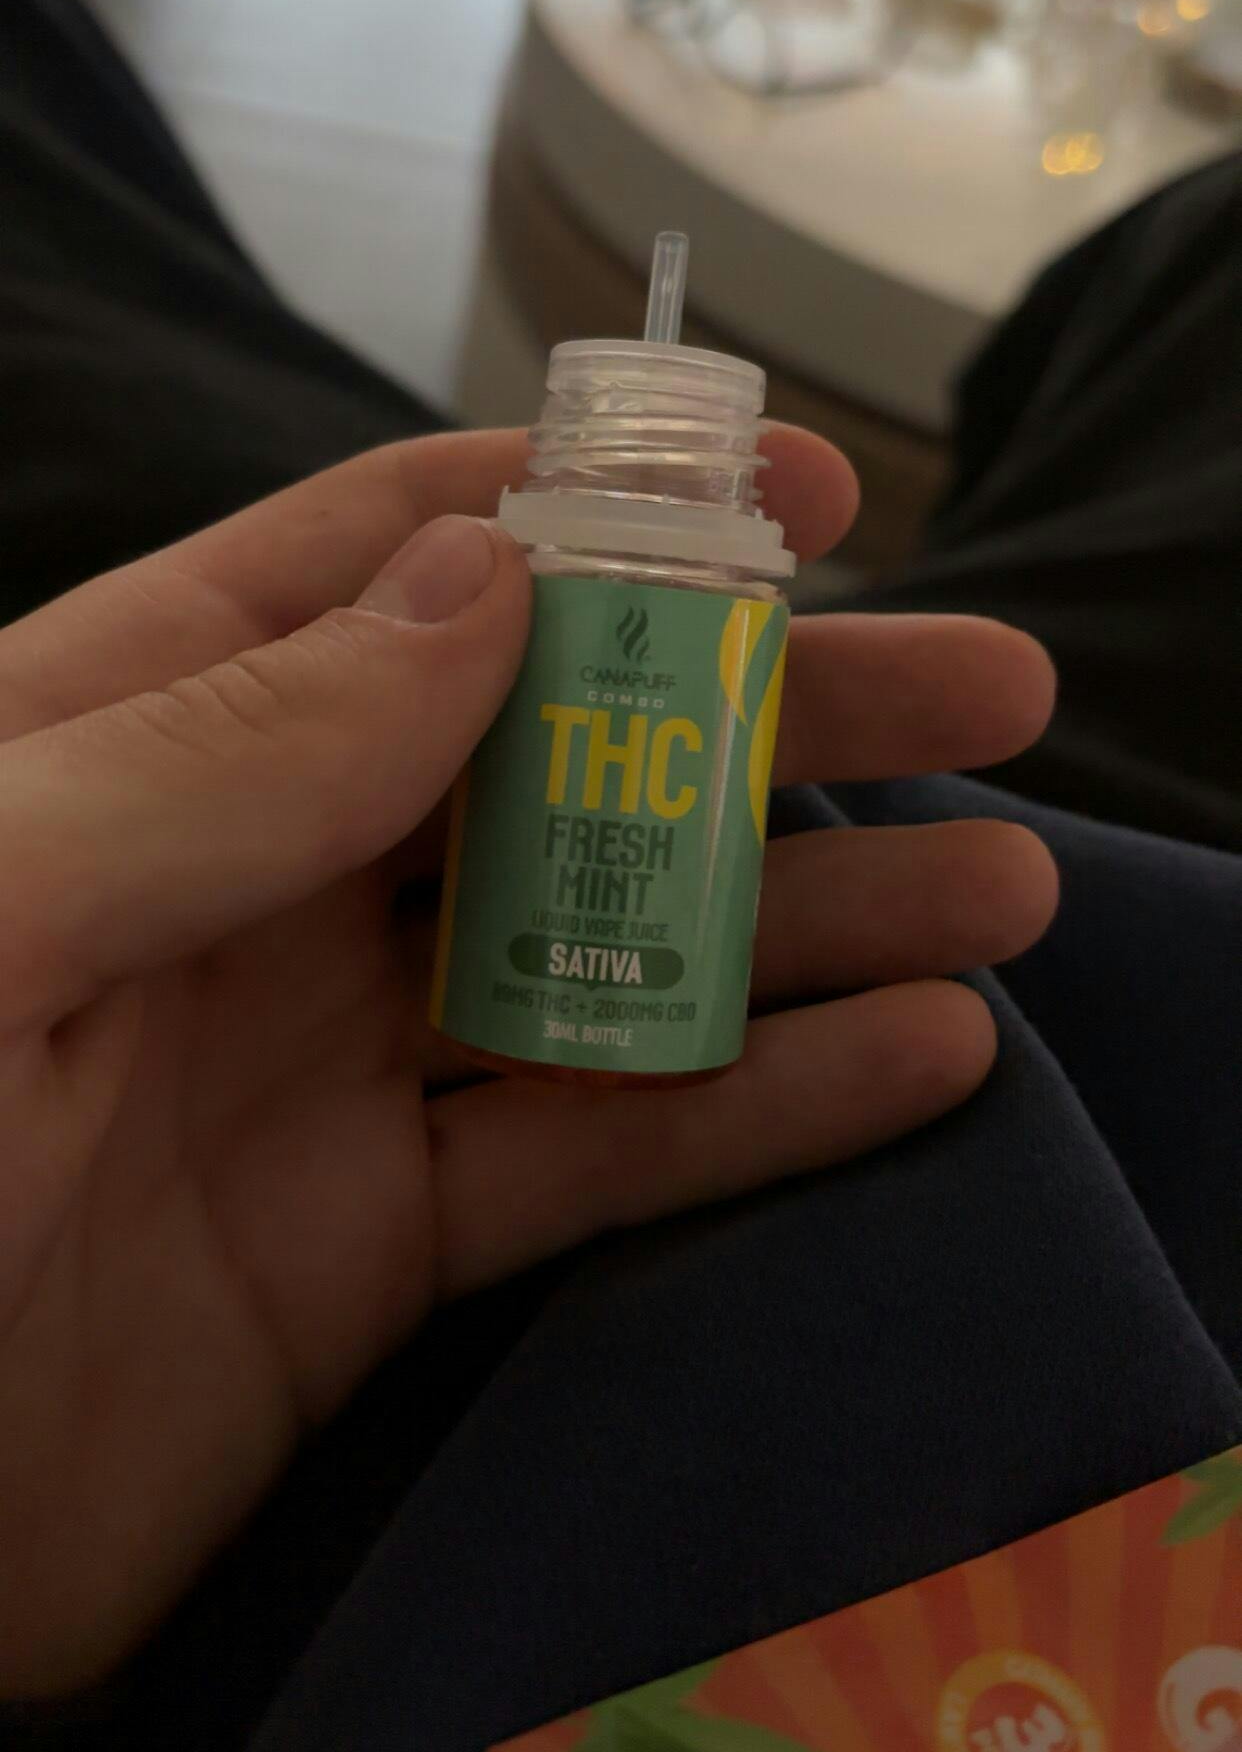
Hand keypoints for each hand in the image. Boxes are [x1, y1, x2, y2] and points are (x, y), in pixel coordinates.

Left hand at [0, 428, 1055, 1694]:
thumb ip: (226, 745)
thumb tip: (491, 583)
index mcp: (136, 735)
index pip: (397, 565)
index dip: (601, 513)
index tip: (797, 494)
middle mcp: (246, 877)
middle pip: (551, 752)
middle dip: (767, 710)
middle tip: (986, 685)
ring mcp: (315, 1067)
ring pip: (607, 951)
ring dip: (806, 914)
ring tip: (1003, 887)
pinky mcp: (368, 1257)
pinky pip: (593, 1157)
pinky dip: (758, 1112)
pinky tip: (917, 1065)